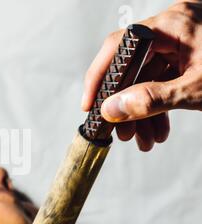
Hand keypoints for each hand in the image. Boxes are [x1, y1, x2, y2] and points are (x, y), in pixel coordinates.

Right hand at [82, 1, 201, 150]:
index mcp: (172, 24)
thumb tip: (111, 110)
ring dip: (143, 113)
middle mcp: (173, 29)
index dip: (99, 77)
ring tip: (144, 141)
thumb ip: (150, 100)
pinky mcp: (190, 58)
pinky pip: (164, 82)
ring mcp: (182, 43)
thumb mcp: (196, 88)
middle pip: (132, 68)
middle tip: (121, 134)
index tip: (90, 106)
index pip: (119, 46)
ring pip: (148, 80)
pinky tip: (159, 130)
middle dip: (126, 106)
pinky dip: (159, 108)